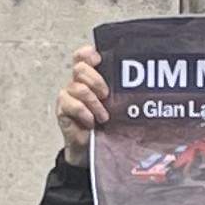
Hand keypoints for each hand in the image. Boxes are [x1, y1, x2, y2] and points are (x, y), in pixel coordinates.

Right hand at [53, 44, 111, 160]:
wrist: (92, 149)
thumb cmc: (106, 125)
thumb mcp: (117, 105)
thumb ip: (121, 91)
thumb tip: (142, 84)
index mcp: (89, 78)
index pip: (83, 56)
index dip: (88, 54)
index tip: (99, 61)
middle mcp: (76, 83)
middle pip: (80, 68)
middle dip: (96, 80)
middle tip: (106, 95)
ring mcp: (68, 96)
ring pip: (78, 88)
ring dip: (93, 102)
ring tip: (103, 117)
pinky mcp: (63, 111)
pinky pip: (71, 104)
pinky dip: (84, 113)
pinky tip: (91, 123)